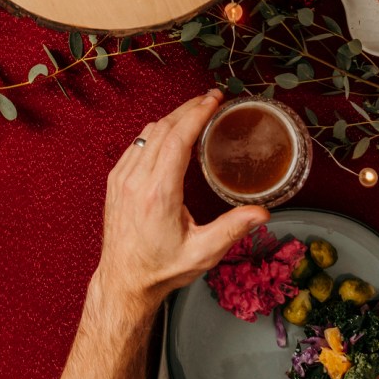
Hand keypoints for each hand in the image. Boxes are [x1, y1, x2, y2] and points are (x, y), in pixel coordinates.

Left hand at [92, 90, 268, 317]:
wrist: (124, 279)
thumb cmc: (162, 268)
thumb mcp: (203, 253)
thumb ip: (232, 230)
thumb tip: (262, 212)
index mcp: (158, 192)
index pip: (177, 139)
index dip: (196, 114)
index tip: (213, 100)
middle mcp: (136, 179)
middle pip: (162, 129)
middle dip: (188, 109)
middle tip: (211, 98)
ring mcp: (121, 177)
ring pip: (147, 133)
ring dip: (171, 118)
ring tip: (196, 111)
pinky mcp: (115, 180)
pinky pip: (136, 145)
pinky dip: (156, 132)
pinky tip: (171, 132)